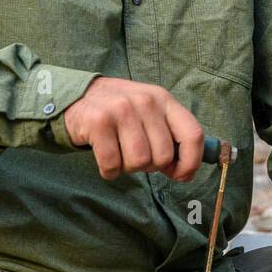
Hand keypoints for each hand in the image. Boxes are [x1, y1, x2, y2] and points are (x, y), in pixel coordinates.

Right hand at [63, 76, 203, 180]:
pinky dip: (109, 171)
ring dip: (128, 168)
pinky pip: (112, 164)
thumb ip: (170, 137)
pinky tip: (105, 159)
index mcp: (164, 99)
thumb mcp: (150, 113)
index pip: (193, 135)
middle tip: (134, 155)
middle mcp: (145, 101)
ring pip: (139, 162)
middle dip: (149, 166)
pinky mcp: (98, 122)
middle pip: (163, 156)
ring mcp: (121, 109)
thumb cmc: (120, 112)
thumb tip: (186, 172)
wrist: (78, 97)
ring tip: (119, 154)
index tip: (179, 174)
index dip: (190, 162)